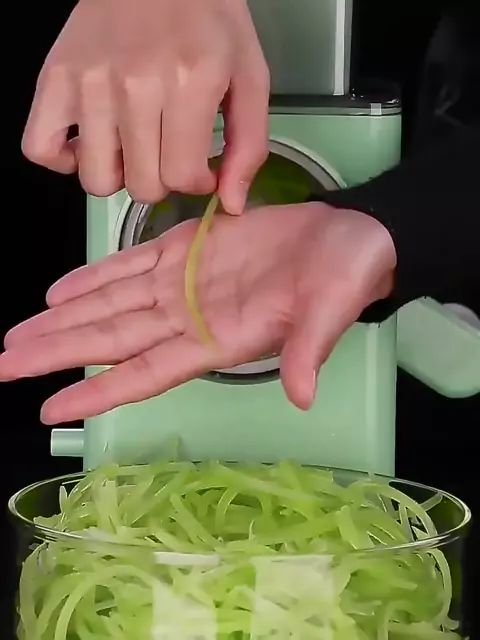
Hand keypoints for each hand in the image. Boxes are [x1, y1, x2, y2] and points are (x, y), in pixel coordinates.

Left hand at [0, 203, 395, 423]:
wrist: (351, 236)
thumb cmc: (345, 276)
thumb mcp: (331, 310)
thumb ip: (308, 349)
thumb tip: (302, 395)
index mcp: (218, 341)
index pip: (145, 373)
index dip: (98, 392)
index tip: (50, 406)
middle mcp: (190, 319)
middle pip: (112, 341)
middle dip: (57, 352)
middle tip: (5, 362)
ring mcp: (184, 284)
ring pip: (111, 306)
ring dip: (64, 319)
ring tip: (19, 334)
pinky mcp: (187, 248)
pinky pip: (130, 266)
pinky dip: (94, 278)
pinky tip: (60, 290)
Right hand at [22, 0, 268, 212]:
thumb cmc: (208, 21)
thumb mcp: (249, 78)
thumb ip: (249, 147)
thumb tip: (231, 204)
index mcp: (188, 82)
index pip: (180, 178)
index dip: (195, 182)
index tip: (199, 166)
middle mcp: (134, 85)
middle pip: (141, 185)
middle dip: (162, 180)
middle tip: (167, 151)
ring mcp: (88, 82)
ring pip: (96, 179)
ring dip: (118, 174)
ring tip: (132, 147)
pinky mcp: (54, 78)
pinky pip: (40, 148)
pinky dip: (63, 158)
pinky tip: (90, 143)